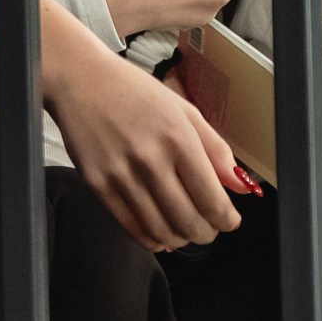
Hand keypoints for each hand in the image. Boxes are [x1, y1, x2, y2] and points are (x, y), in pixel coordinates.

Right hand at [44, 6, 239, 250]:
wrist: (80, 81)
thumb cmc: (135, 93)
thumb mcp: (184, 111)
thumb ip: (216, 150)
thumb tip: (241, 185)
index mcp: (178, 138)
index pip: (212, 199)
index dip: (227, 220)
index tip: (230, 221)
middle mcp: (151, 160)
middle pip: (189, 222)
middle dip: (207, 233)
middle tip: (210, 229)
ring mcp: (122, 175)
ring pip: (162, 231)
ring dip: (181, 239)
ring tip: (186, 231)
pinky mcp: (99, 185)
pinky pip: (132, 228)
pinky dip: (152, 239)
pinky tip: (161, 234)